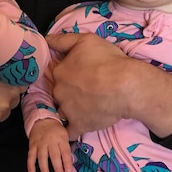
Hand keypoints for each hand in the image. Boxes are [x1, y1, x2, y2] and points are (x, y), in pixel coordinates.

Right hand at [27, 118, 73, 171]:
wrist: (42, 120)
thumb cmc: (56, 130)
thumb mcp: (65, 135)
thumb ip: (66, 148)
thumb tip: (69, 163)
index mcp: (61, 138)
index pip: (65, 151)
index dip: (67, 161)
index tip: (69, 170)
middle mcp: (51, 141)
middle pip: (54, 155)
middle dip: (57, 167)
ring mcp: (41, 144)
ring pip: (42, 157)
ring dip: (44, 168)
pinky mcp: (32, 145)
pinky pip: (31, 155)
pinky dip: (30, 164)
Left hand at [47, 32, 171, 138]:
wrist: (126, 86)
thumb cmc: (108, 60)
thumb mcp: (86, 40)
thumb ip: (63, 40)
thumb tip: (46, 40)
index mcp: (59, 72)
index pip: (59, 74)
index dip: (70, 74)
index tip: (82, 75)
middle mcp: (59, 91)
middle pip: (60, 93)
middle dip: (70, 92)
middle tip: (88, 90)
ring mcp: (68, 110)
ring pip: (64, 111)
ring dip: (71, 110)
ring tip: (87, 107)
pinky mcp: (79, 125)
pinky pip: (69, 131)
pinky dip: (72, 129)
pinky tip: (79, 125)